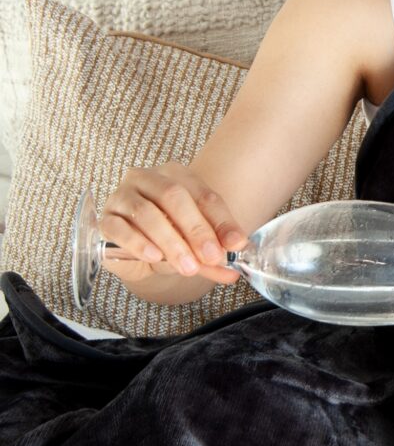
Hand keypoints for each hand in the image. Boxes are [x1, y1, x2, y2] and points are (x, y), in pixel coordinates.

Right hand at [99, 161, 246, 285]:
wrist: (141, 253)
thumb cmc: (172, 238)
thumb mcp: (197, 246)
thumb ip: (213, 256)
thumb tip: (233, 270)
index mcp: (177, 175)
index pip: (203, 195)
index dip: (221, 221)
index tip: (236, 244)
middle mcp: (147, 179)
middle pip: (173, 196)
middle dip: (196, 229)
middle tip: (211, 256)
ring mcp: (122, 196)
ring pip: (145, 212)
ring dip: (171, 242)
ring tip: (188, 266)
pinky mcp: (106, 219)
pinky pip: (118, 227)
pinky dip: (138, 243)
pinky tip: (154, 256)